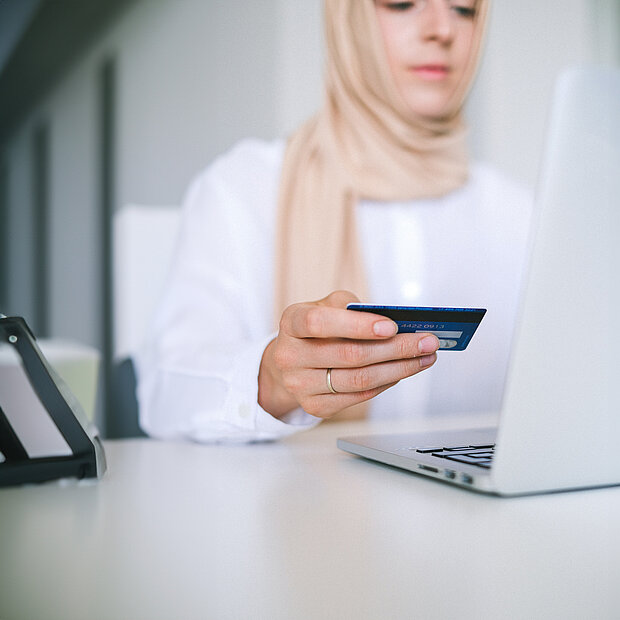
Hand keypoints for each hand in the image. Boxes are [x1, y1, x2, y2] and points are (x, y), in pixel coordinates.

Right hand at [258, 290, 438, 418]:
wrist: (290, 362)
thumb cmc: (316, 329)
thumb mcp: (326, 307)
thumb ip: (353, 308)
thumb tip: (397, 322)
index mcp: (292, 323)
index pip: (320, 323)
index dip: (357, 325)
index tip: (392, 326)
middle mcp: (290, 356)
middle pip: (350, 355)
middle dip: (396, 348)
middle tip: (426, 342)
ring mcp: (300, 385)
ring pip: (359, 380)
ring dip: (399, 369)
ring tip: (424, 357)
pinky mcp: (315, 406)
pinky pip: (359, 396)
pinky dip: (386, 383)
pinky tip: (402, 371)